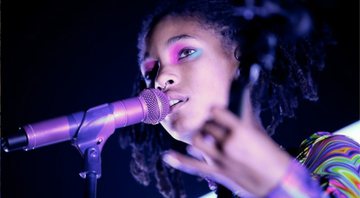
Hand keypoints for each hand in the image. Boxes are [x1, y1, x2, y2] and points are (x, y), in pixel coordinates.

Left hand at [162, 87, 291, 196]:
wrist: (277, 181)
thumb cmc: (270, 153)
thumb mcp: (258, 130)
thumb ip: (246, 110)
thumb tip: (243, 85)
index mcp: (241, 130)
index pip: (217, 112)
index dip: (214, 110)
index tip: (213, 108)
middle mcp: (229, 143)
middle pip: (206, 126)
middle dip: (206, 125)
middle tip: (208, 124)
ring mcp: (221, 159)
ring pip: (196, 142)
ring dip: (197, 137)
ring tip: (200, 136)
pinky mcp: (217, 172)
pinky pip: (194, 165)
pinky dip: (179, 160)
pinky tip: (167, 155)